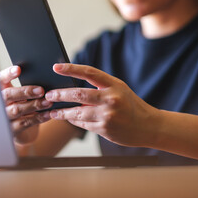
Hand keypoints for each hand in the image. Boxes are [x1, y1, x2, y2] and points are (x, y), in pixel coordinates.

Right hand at [0, 66, 52, 143]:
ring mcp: (4, 116)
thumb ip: (27, 85)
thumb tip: (44, 76)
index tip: (18, 69)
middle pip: (8, 95)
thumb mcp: (22, 94)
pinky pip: (25, 123)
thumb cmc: (23, 105)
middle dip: (25, 92)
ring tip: (48, 102)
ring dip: (34, 105)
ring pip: (17, 109)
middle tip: (41, 90)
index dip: (8, 74)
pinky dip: (38, 118)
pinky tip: (48, 114)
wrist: (20, 129)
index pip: (0, 79)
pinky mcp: (11, 129)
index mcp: (1, 89)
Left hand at [45, 63, 159, 146]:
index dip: (71, 69)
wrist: (148, 126)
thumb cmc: (131, 105)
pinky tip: (66, 118)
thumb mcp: (119, 89)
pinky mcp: (104, 129)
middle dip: (60, 94)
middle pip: (78, 94)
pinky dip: (73, 120)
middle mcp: (111, 99)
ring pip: (77, 112)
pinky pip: (83, 124)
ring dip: (62, 112)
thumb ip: (99, 88)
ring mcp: (108, 115)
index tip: (56, 67)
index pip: (89, 72)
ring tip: (52, 111)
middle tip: (49, 94)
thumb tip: (73, 88)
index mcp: (114, 85)